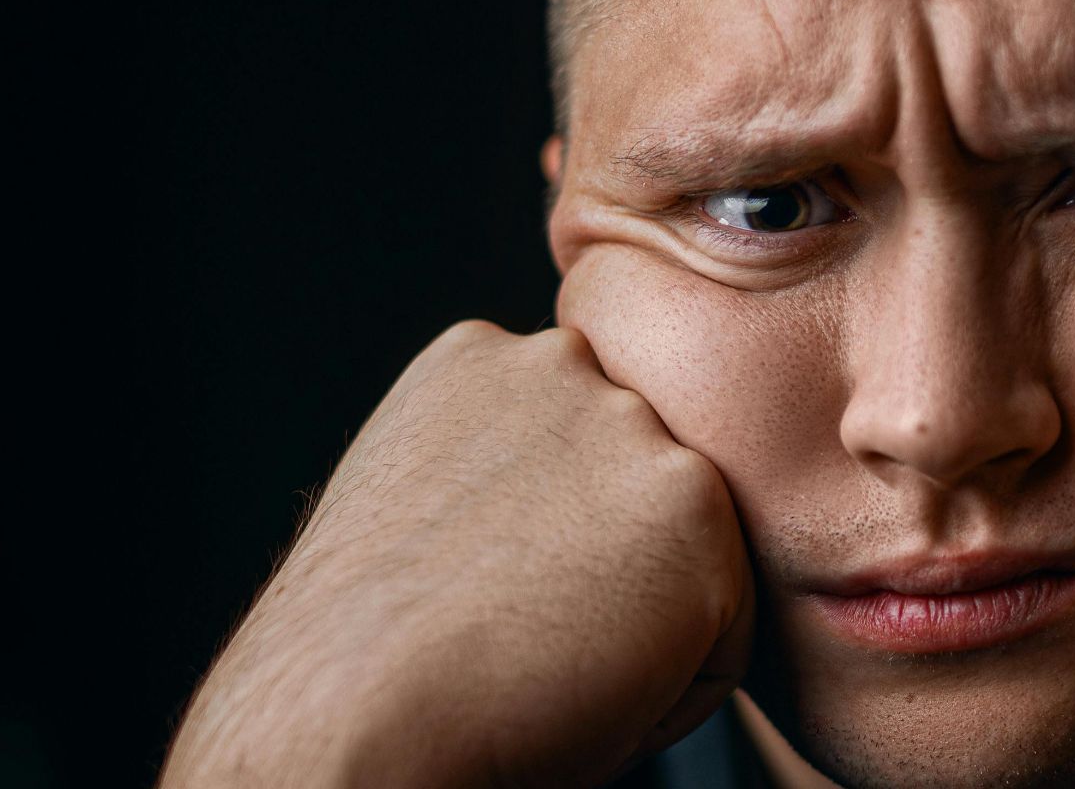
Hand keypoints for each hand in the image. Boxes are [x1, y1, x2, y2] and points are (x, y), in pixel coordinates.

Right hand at [161, 322, 752, 788]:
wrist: (348, 716)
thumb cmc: (370, 659)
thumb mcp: (424, 505)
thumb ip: (508, 467)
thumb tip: (570, 506)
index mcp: (481, 358)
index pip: (580, 451)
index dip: (547, 550)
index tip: (492, 593)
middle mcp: (564, 363)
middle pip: (639, 490)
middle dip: (605, 567)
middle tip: (519, 630)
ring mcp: (634, 425)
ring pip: (692, 557)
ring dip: (645, 621)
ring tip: (542, 655)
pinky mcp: (692, 501)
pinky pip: (724, 631)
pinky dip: (675, 685)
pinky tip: (583, 685)